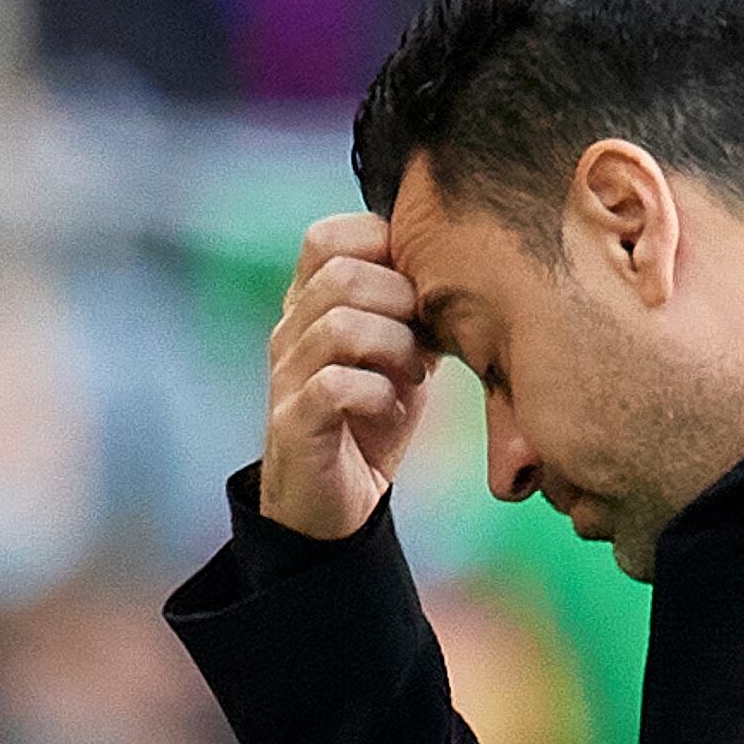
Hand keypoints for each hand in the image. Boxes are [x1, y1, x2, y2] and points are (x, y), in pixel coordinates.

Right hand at [259, 211, 433, 539]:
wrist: (335, 505)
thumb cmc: (370, 419)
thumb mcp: (400, 351)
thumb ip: (414, 307)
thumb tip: (458, 264)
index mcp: (309, 305)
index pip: (327, 238)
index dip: (380, 249)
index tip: (416, 288)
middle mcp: (289, 333)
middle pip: (339, 274)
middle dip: (400, 300)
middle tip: (424, 340)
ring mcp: (285, 378)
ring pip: (339, 325)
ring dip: (395, 347)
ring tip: (413, 377)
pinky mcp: (293, 424)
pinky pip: (334, 385)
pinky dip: (377, 392)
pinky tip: (391, 408)